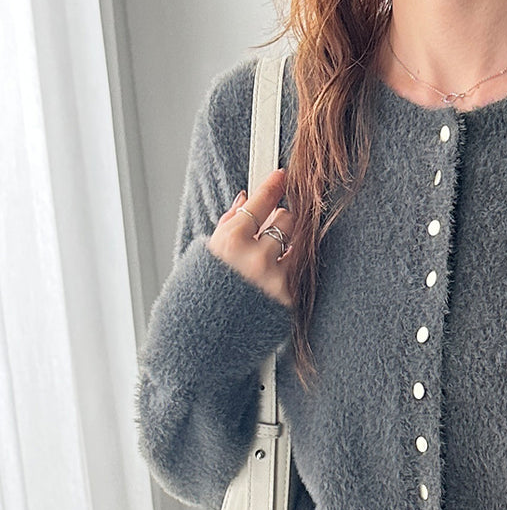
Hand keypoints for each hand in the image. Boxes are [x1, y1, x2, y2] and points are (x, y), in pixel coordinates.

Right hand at [206, 168, 295, 308]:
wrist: (207, 333)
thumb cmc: (205, 291)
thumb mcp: (209, 251)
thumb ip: (230, 223)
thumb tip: (246, 198)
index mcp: (232, 242)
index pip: (262, 203)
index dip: (274, 186)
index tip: (282, 176)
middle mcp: (257, 259)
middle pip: (287, 219)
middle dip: (280, 220)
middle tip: (269, 230)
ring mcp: (276, 280)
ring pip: (298, 244)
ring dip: (287, 245)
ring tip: (269, 256)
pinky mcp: (289, 299)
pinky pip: (297, 271)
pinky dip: (288, 268)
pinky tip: (271, 276)